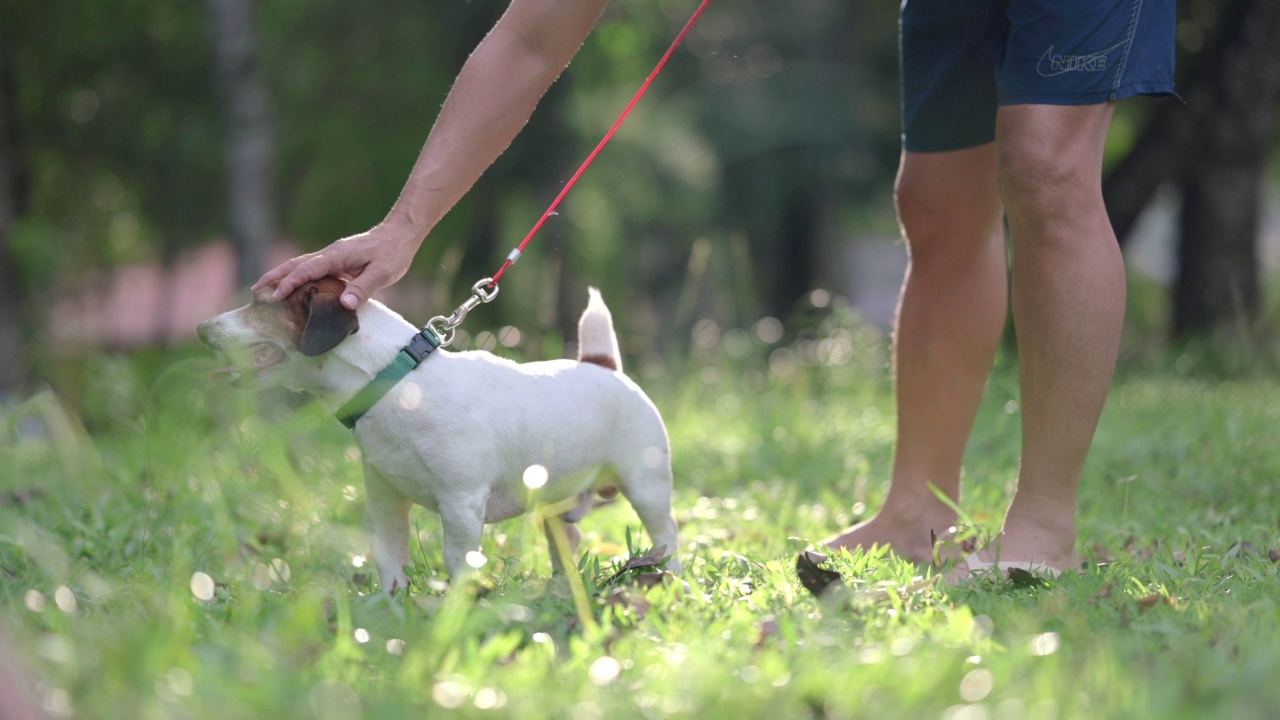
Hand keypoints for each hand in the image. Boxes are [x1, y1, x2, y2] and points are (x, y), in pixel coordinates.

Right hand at [253, 222, 422, 309]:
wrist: (401, 234)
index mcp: (337, 256)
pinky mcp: (338, 261)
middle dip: (274, 276)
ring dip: (283, 276)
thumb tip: (343, 305)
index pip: (307, 270)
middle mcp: (330, 254)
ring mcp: (333, 257)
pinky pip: (313, 270)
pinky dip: (299, 277)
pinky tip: (295, 289)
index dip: (290, 283)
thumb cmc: (393, 253)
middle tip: (255, 290)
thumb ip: (363, 288)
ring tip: (266, 290)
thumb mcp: (383, 273)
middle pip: (296, 264)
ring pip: (302, 265)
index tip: (274, 296)